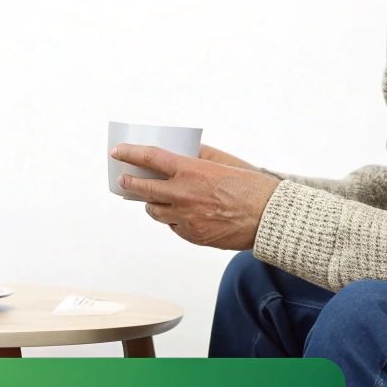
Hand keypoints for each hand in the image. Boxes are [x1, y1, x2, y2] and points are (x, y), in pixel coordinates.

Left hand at [111, 144, 279, 250]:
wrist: (269, 218)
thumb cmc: (250, 186)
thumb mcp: (224, 163)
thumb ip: (199, 155)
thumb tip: (182, 151)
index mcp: (190, 171)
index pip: (150, 158)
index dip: (130, 153)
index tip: (117, 152)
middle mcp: (182, 194)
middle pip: (143, 188)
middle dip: (130, 183)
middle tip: (124, 180)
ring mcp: (185, 218)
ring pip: (154, 211)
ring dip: (151, 203)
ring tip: (153, 199)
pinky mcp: (192, 235)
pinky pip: (173, 226)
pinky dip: (173, 219)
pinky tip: (181, 214)